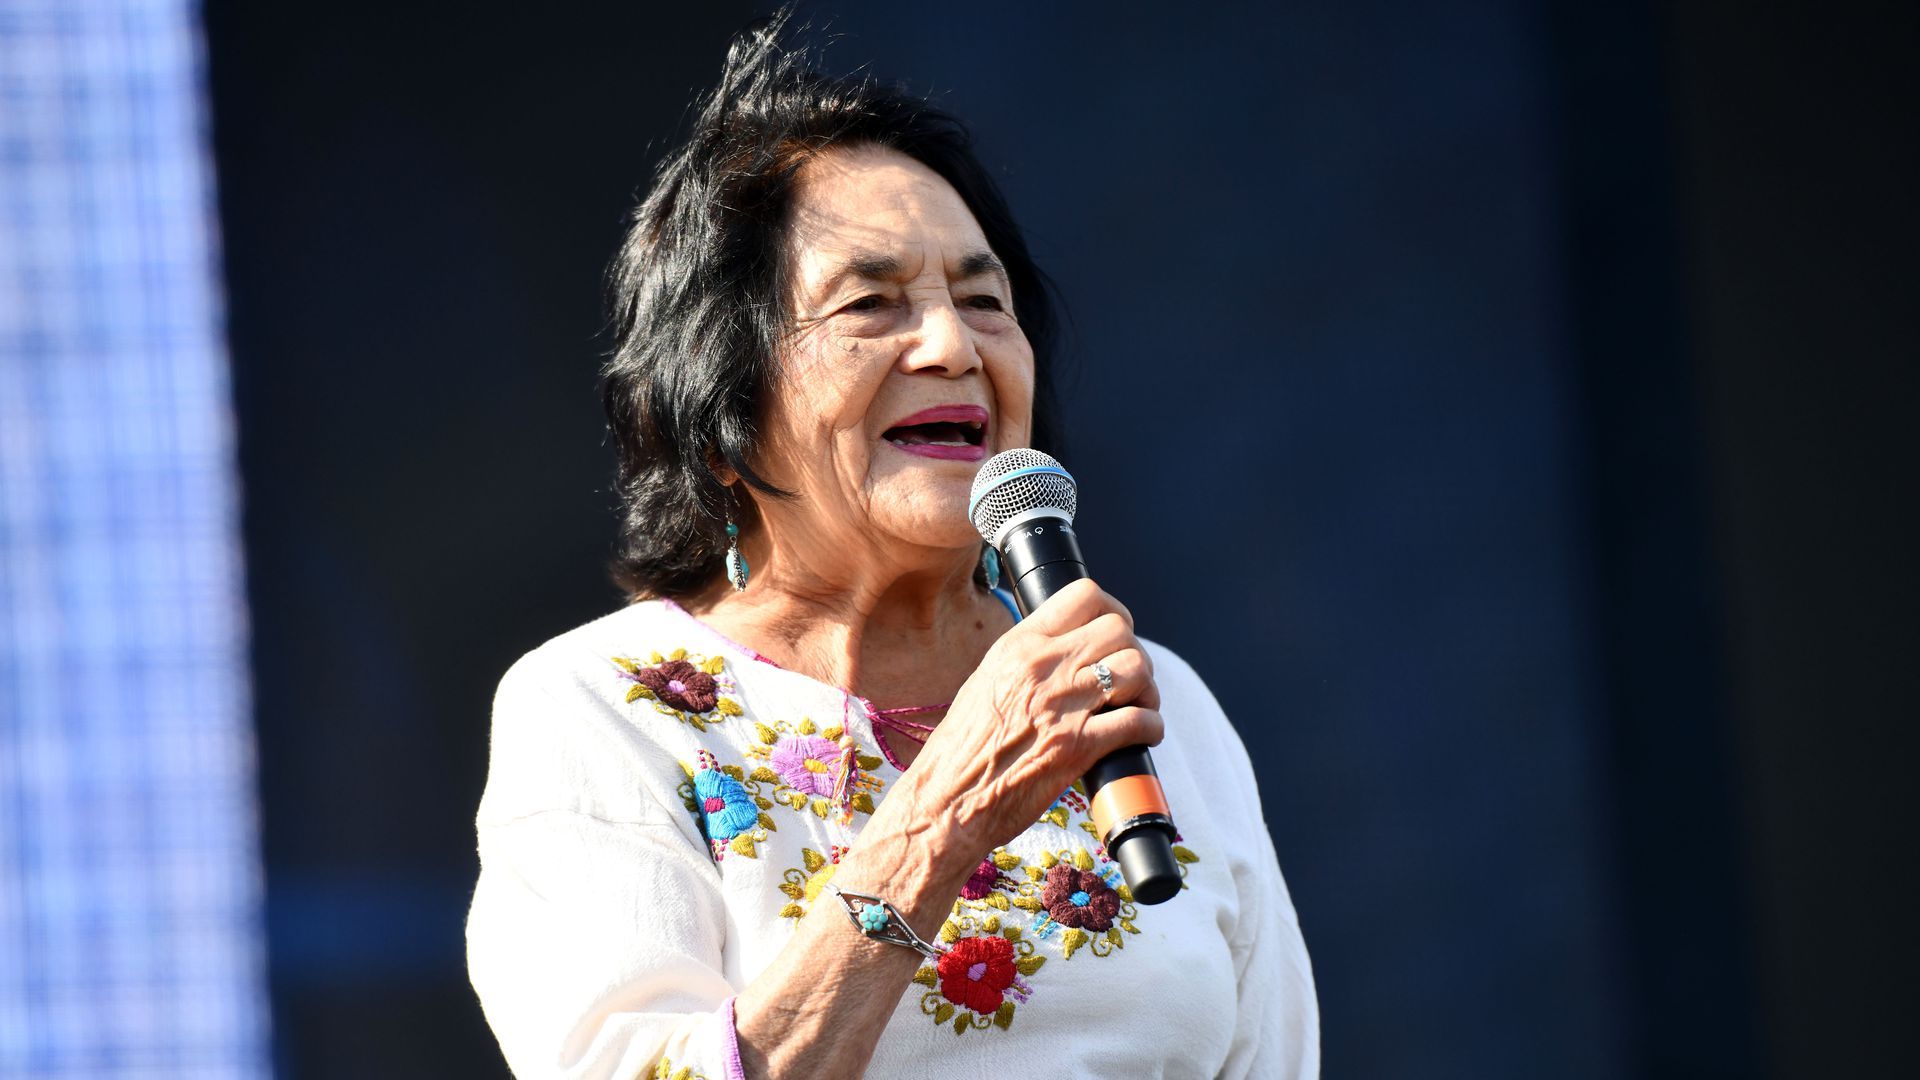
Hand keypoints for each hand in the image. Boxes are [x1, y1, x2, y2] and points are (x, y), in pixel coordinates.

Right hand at [868, 578, 1163, 882]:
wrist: (947, 800)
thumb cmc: (962, 749)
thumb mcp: (986, 681)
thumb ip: (1026, 659)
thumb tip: (1065, 649)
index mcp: (1018, 646)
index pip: (1085, 595)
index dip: (1113, 610)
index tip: (1115, 633)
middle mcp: (1042, 667)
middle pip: (1119, 628)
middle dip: (1133, 651)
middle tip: (1129, 677)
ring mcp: (1062, 705)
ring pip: (1135, 668)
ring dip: (1146, 688)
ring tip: (1138, 705)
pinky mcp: (1077, 747)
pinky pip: (1138, 721)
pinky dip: (1151, 728)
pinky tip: (1142, 735)